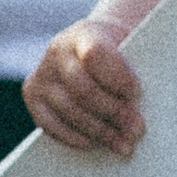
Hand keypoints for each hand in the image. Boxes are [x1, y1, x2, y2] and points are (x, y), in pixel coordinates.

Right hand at [26, 20, 147, 157]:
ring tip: (124, 144)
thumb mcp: (128, 46)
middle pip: (83, 89)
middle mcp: (57, 50)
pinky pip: (51, 124)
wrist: (88, 45)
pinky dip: (76, 138)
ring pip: (69, 110)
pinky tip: (96, 143)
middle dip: (113, 113)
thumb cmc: (117, 51)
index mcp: (84, 33)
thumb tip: (144, 106)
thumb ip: (135, 68)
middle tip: (136, 130)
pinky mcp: (32, 94)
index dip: (117, 77)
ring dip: (100, 132)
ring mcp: (42, 73)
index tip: (137, 93)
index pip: (96, 55)